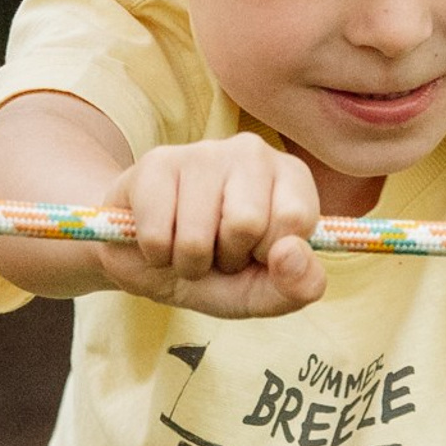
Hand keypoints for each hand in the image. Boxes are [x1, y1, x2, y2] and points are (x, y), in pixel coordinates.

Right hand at [92, 132, 326, 316]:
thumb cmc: (216, 271)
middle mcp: (252, 152)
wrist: (147, 260)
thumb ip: (299, 286)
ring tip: (187, 247)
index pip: (294, 218)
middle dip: (226, 258)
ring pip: (197, 235)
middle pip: (246, 223)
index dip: (267, 254)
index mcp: (291, 177)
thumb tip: (291, 251)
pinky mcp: (156, 163)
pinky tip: (160, 238)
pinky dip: (156, 254)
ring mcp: (202, 152)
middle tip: (217, 252)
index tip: (254, 252)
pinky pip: (157, 234)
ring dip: (189, 262)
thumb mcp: (264, 292)